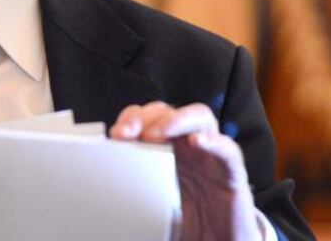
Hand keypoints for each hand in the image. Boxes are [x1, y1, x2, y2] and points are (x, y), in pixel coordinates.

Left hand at [110, 102, 262, 240]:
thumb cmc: (185, 219)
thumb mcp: (150, 199)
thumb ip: (130, 184)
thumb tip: (97, 183)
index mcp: (166, 148)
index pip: (147, 119)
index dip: (131, 120)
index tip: (115, 135)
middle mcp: (188, 145)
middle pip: (168, 111)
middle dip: (146, 117)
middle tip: (130, 132)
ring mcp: (211, 155)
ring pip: (199, 117)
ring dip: (175, 120)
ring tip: (156, 133)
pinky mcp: (233, 173)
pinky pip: (228, 150)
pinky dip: (214, 142)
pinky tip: (198, 142)